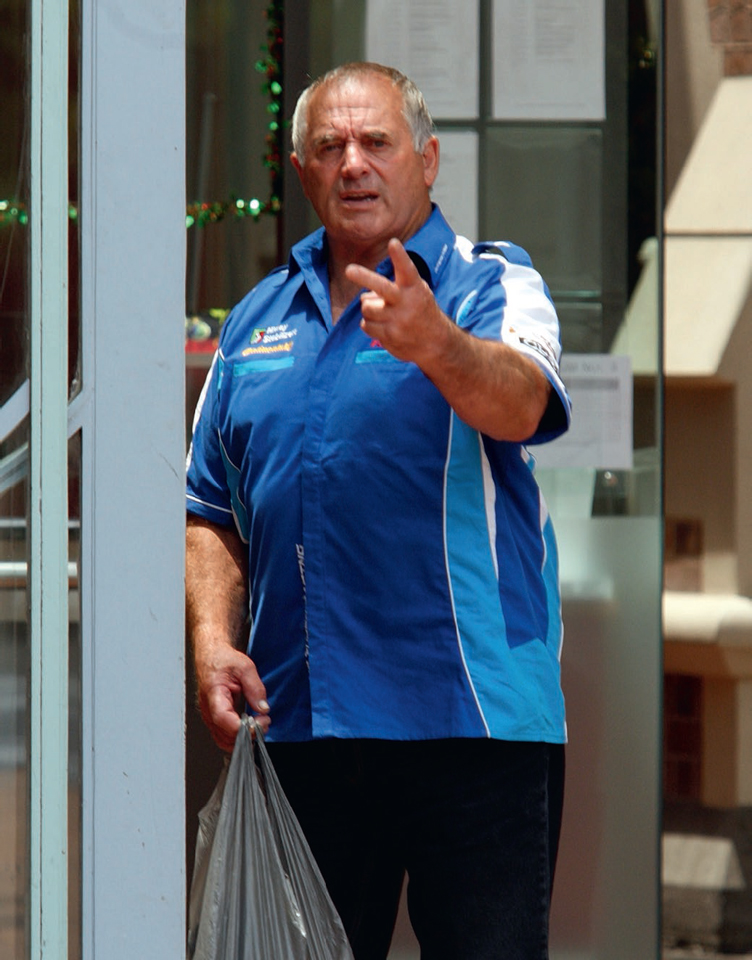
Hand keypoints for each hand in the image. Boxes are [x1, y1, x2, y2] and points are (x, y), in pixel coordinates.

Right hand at [195, 641, 269, 750]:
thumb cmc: (223, 660)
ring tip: (259, 724)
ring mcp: (210, 717)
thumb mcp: (245, 667)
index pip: (222, 718)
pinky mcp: (215, 719)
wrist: (212, 657)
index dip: (240, 727)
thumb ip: (255, 688)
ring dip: (243, 738)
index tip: (257, 723)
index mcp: (213, 694)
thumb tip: (263, 708)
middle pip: (224, 735)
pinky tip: (250, 727)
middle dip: (247, 734)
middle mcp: (208, 709)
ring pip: (224, 740)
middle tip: (264, 722)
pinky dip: (238, 737)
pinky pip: (224, 736)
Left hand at [345, 238, 449, 365]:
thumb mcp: (415, 292)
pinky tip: (383, 325)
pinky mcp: (389, 336)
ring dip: (369, 308)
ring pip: (367, 308)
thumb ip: (391, 287)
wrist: (436, 342)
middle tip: (349, 270)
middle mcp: (406, 303)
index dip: (399, 256)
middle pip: (382, 288)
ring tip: (382, 311)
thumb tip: (364, 296)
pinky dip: (370, 323)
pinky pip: (366, 325)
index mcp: (415, 288)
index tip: (393, 243)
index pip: (407, 269)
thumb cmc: (420, 310)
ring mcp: (397, 321)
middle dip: (364, 277)